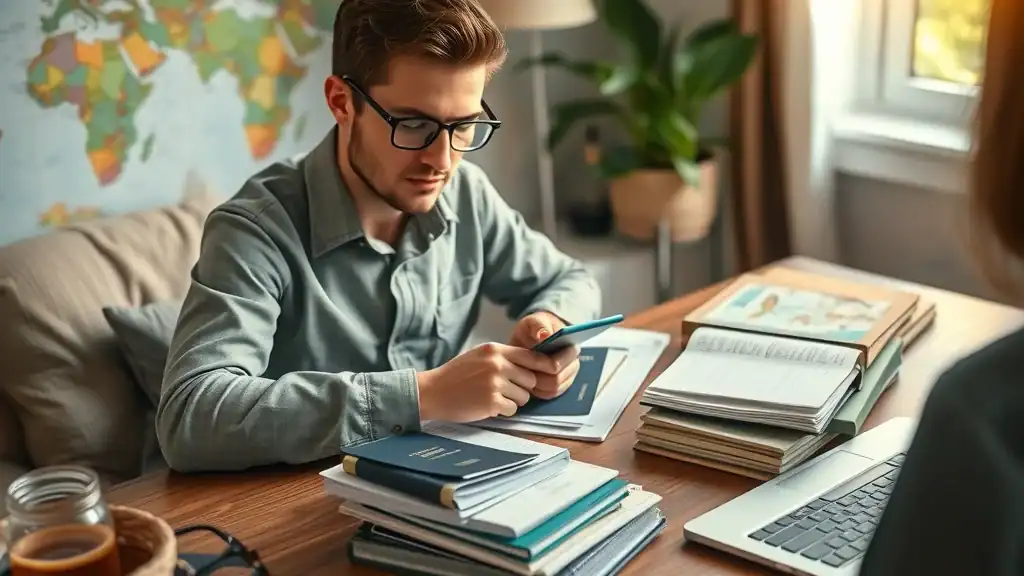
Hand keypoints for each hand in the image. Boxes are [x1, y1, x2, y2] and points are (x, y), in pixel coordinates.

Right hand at [415, 342, 563, 421]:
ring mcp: (495, 383)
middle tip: (504, 389)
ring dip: (513, 400)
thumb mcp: (481, 356)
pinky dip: (503, 410)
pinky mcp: (491, 402)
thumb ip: (505, 357)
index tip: (553, 371)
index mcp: (496, 350)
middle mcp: (498, 364)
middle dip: (522, 387)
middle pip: (531, 379)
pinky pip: (512, 409)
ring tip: (492, 396)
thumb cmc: (458, 374)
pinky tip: (487, 405)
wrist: (433, 391)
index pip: (532, 357)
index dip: (544, 366)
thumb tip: (535, 365)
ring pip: (524, 396)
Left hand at [509, 311, 580, 399]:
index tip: (532, 361)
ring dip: (537, 384)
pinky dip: (538, 391)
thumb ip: (539, 325)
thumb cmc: (535, 328)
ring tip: (525, 374)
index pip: (564, 362)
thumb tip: (545, 335)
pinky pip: (550, 394)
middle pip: (558, 379)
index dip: (549, 363)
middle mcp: (573, 363)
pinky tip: (528, 382)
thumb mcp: (534, 321)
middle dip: (538, 376)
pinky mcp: (560, 386)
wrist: (530, 337)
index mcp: (572, 346)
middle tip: (523, 369)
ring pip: (554, 388)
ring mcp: (568, 376)